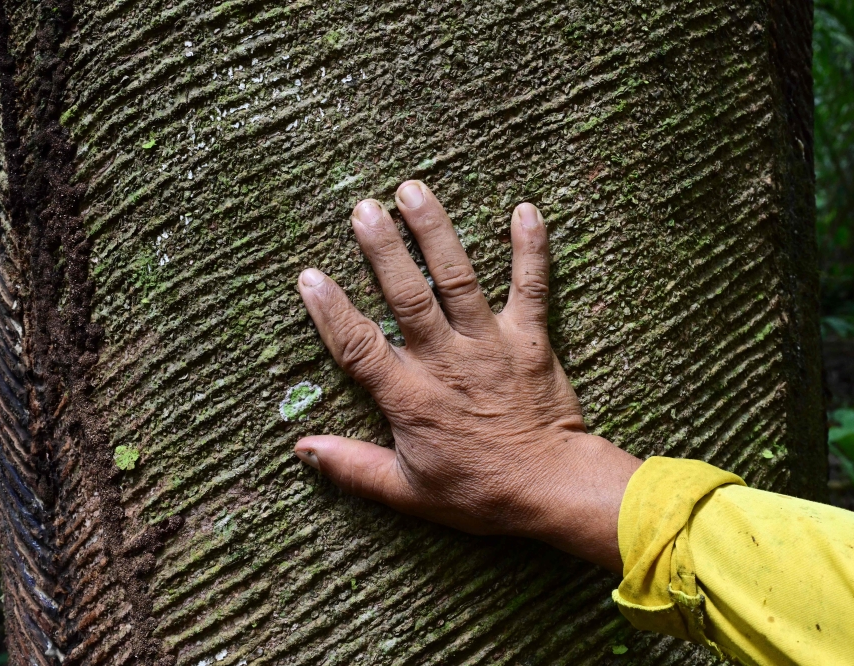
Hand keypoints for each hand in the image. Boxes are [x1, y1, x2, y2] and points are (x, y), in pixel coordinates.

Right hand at [295, 181, 641, 572]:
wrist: (551, 489)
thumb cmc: (479, 492)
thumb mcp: (407, 491)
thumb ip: (352, 467)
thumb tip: (301, 449)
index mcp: (411, 398)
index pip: (360, 347)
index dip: (332, 312)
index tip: (310, 276)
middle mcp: (447, 362)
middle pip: (407, 297)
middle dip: (383, 250)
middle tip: (362, 209)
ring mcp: (490, 345)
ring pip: (458, 280)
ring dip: (436, 232)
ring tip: (414, 191)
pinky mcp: (530, 339)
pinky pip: (531, 287)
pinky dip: (530, 249)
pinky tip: (526, 210)